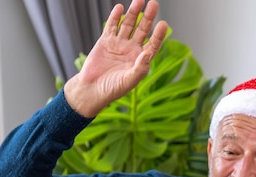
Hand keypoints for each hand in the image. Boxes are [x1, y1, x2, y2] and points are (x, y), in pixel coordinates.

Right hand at [64, 0, 167, 116]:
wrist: (92, 89)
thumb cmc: (113, 89)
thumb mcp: (129, 80)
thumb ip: (140, 67)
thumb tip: (149, 53)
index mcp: (140, 60)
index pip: (153, 44)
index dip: (159, 34)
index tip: (163, 24)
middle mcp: (131, 49)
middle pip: (143, 30)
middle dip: (148, 17)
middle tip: (154, 3)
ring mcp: (119, 44)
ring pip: (128, 25)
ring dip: (134, 13)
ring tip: (139, 0)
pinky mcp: (105, 41)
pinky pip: (112, 26)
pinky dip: (115, 17)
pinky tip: (120, 8)